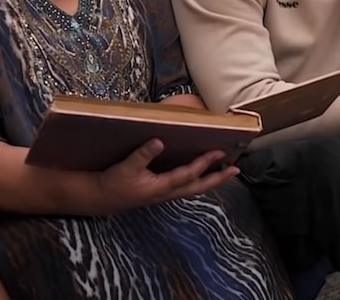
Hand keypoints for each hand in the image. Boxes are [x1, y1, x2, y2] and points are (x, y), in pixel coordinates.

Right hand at [96, 139, 237, 212]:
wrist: (103, 198)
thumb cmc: (115, 183)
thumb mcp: (127, 167)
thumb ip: (143, 155)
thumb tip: (159, 141)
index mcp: (161, 186)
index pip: (188, 175)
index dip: (204, 164)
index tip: (219, 152)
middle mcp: (168, 193)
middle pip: (198, 187)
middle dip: (218, 178)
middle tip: (235, 170)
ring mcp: (166, 194)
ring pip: (194, 189)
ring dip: (210, 180)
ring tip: (225, 171)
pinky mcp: (163, 192)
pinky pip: (187, 187)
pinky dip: (199, 181)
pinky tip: (202, 174)